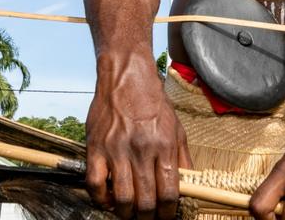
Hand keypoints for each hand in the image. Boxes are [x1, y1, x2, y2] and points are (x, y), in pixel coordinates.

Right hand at [86, 53, 191, 219]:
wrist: (127, 78)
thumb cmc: (153, 103)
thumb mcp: (177, 128)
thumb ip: (183, 159)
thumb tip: (189, 186)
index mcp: (164, 146)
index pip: (168, 193)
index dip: (167, 213)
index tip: (165, 217)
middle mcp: (141, 150)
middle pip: (146, 200)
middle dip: (148, 217)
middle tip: (147, 219)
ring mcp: (116, 150)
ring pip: (121, 197)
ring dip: (126, 212)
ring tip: (129, 213)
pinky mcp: (96, 148)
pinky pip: (95, 184)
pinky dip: (100, 199)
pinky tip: (107, 200)